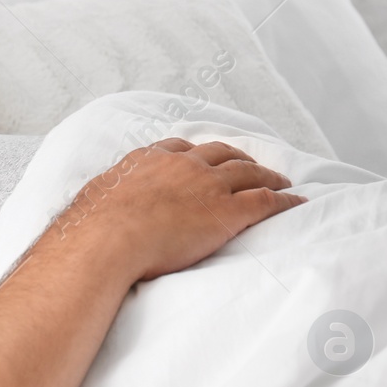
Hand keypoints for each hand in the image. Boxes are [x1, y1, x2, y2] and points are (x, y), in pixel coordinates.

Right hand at [55, 139, 306, 282]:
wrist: (108, 238)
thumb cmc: (93, 227)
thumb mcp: (95, 202)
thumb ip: (104, 200)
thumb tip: (89, 214)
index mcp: (149, 160)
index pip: (178, 148)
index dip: (196, 152)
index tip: (203, 156)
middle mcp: (182, 165)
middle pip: (219, 153)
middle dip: (238, 156)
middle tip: (250, 163)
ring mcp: (207, 185)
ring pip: (248, 171)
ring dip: (267, 174)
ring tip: (280, 179)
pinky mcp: (228, 210)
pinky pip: (266, 200)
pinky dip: (285, 199)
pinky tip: (297, 201)